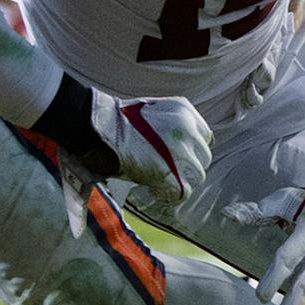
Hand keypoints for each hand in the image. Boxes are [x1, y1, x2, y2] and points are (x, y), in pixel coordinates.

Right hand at [89, 91, 211, 206]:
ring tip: (160, 181)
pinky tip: (155, 190)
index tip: (179, 156)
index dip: (193, 149)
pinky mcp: (168, 173)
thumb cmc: (120, 121)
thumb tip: (186, 144)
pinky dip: (171, 195)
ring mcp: (179, 152)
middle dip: (187, 166)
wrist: (99, 129)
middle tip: (167, 170)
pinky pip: (183, 192)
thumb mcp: (154, 110)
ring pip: (197, 176)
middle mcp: (186, 129)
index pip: (206, 137)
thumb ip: (174, 122)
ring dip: (180, 181)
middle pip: (203, 158)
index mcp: (184, 111)